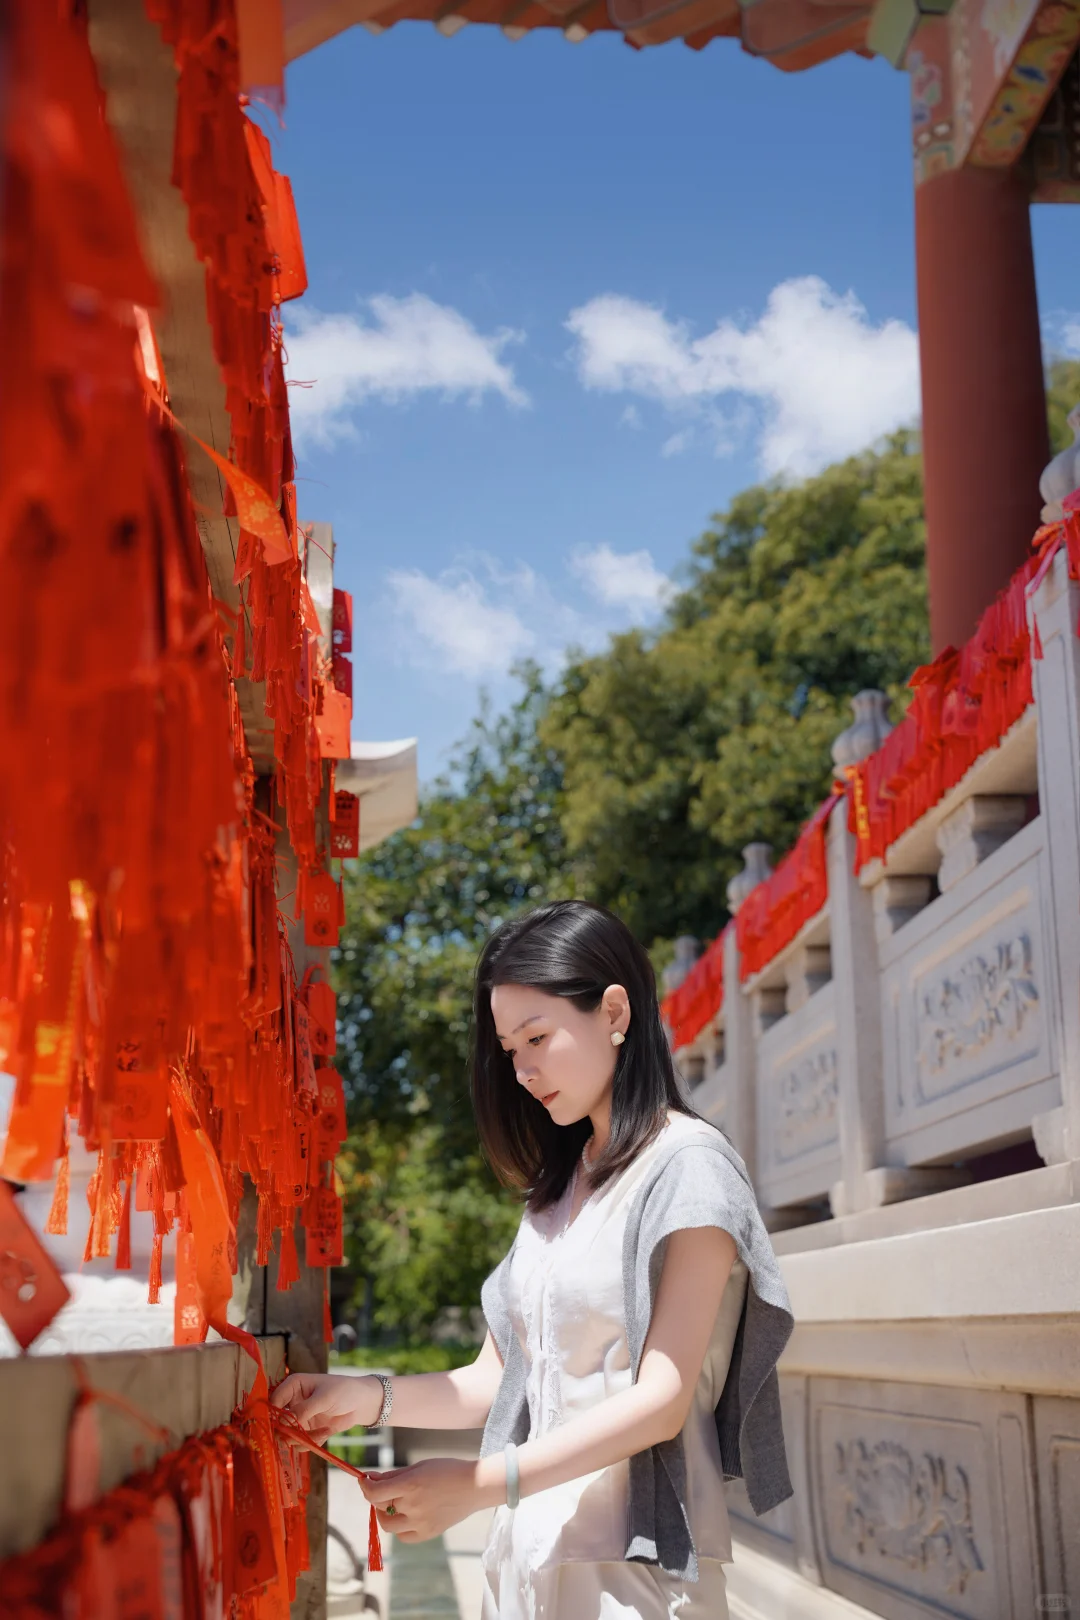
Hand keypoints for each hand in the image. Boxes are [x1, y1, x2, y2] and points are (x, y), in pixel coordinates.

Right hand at [270, 1372, 380, 1442]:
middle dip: (287, 1432)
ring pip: (288, 1436)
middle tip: (298, 1436)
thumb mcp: (324, 1398)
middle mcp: (293, 1402)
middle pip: (277, 1422)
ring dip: (303, 1438)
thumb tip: (281, 1425)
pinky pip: (302, 1443)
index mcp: (293, 1386)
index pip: (274, 1400)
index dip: (272, 1414)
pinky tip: (326, 1432)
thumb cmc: (343, 1391)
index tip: (277, 1427)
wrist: (362, 1403)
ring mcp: (300, 1418)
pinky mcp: (308, 1431)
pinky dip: (312, 1442)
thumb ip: (303, 1411)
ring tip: (322, 1431)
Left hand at [361, 1458, 492, 1542]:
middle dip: (376, 1497)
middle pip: (380, 1507)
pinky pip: (403, 1536)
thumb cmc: (446, 1470)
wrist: (474, 1486)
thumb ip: (393, 1475)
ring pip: (388, 1525)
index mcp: (410, 1485)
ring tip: (394, 1503)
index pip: (375, 1493)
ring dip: (385, 1514)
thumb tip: (370, 1479)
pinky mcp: (428, 1534)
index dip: (365, 1486)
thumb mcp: (419, 1467)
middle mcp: (413, 1506)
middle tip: (383, 1488)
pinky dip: (399, 1527)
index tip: (364, 1480)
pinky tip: (406, 1516)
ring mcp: (420, 1523)